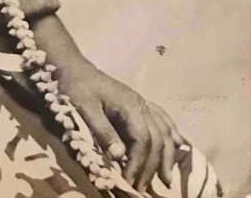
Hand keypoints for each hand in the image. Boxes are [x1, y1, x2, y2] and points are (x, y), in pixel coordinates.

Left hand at [55, 59, 186, 190]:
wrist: (74, 67)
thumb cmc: (77, 87)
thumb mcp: (84, 108)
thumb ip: (102, 130)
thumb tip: (119, 156)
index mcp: (129, 105)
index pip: (142, 140)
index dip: (138, 163)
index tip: (130, 182)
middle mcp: (141, 104)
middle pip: (156, 139)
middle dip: (152, 166)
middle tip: (142, 188)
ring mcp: (143, 103)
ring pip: (164, 131)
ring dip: (167, 156)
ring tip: (166, 179)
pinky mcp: (140, 103)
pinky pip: (163, 119)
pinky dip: (172, 134)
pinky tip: (179, 146)